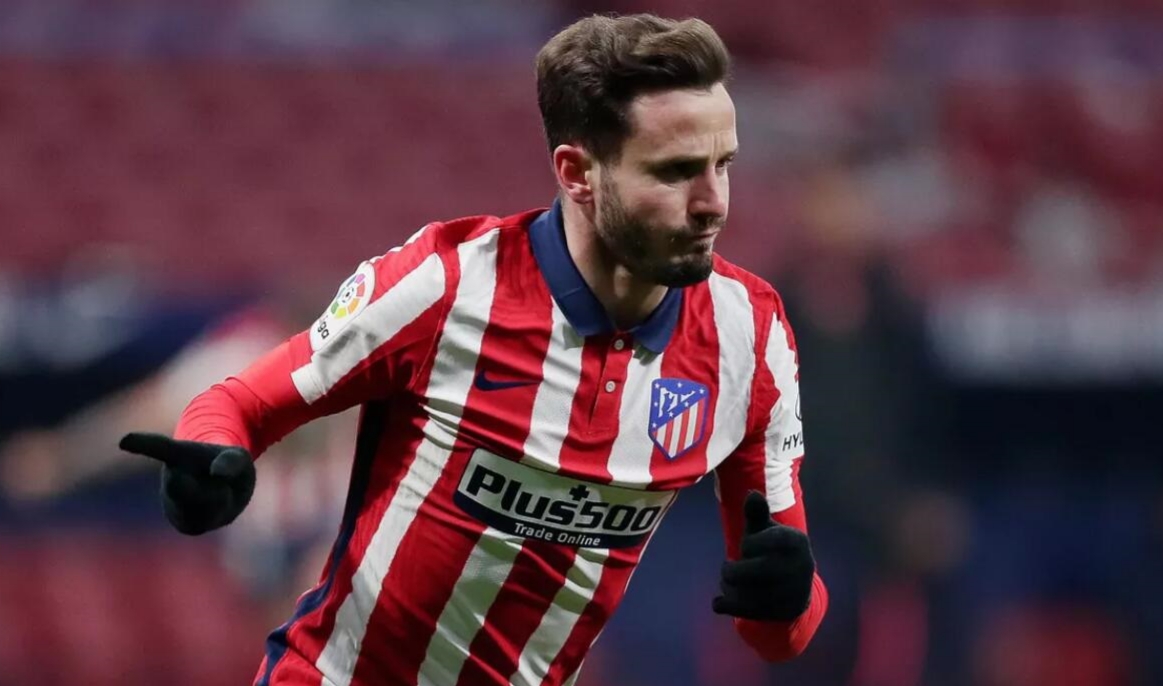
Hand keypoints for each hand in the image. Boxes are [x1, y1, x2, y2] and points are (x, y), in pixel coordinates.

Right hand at [119, 432, 255, 534]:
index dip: (143, 443)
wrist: (225, 487)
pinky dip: (218, 516)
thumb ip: (232, 462)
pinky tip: (216, 509)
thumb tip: (217, 475)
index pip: (161, 447)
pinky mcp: (185, 524)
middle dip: (203, 486)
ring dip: (220, 502)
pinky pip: (202, 524)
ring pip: (202, 509)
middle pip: (183, 488)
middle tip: (218, 483)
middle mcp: (172, 478)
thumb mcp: (239, 456)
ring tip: (220, 493)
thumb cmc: (229, 465)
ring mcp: (174, 503)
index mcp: (181, 454)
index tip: (124, 441)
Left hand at [712, 491, 814, 620]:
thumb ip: (756, 514)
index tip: (746, 546)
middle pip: (761, 570)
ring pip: (755, 594)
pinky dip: (730, 606)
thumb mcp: (764, 530)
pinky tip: (719, 603)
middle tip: (727, 569)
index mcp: (797, 541)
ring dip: (731, 589)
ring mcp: (796, 591)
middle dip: (734, 571)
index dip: (751, 544)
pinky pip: (752, 612)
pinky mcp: (785, 612)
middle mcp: (802, 566)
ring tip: (727, 583)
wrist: (795, 586)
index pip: (771, 540)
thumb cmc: (771, 549)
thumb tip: (752, 494)